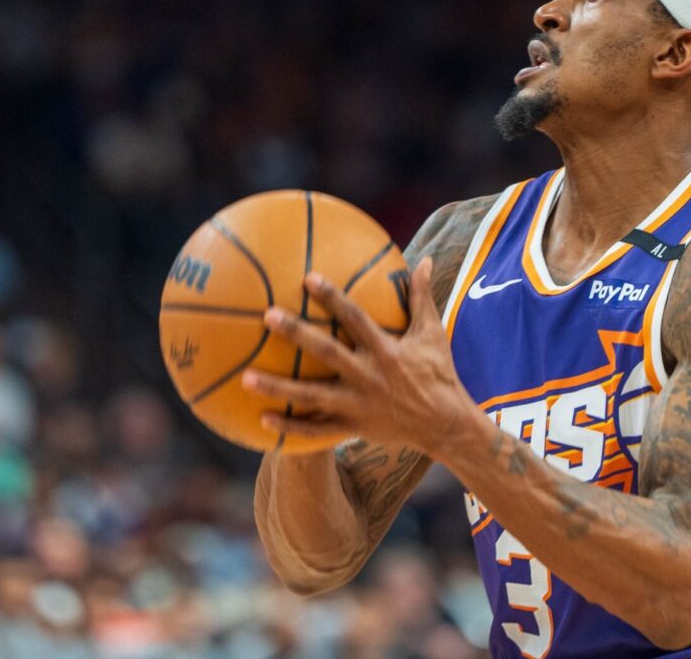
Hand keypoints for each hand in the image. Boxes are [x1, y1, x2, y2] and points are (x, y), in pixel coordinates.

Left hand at [244, 258, 479, 455]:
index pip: (354, 318)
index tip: (307, 278)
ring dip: (278, 388)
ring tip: (246, 378)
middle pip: (326, 352)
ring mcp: (357, 405)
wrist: (444, 425)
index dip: (332, 298)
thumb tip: (425, 259)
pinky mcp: (352, 427)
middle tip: (267, 316)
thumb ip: (422, 296)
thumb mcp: (433, 333)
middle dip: (296, 334)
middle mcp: (368, 376)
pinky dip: (290, 426)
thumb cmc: (438, 373)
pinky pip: (316, 430)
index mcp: (386, 350)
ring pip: (312, 396)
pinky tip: (261, 420)